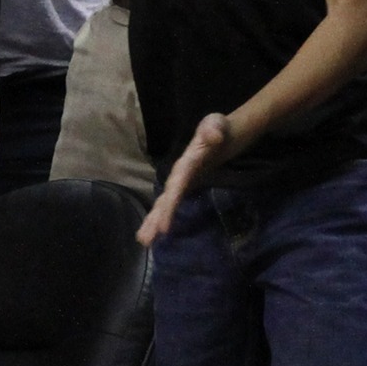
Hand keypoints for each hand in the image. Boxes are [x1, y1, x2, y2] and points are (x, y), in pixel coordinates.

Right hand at [140, 114, 228, 244]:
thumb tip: (215, 136)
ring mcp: (182, 181)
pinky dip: (162, 218)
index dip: (170, 205)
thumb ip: (214, 128)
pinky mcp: (187, 187)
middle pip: (166, 198)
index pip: (177, 186)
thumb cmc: (221, 129)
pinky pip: (172, 205)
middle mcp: (180, 174)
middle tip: (146, 239)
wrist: (223, 132)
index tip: (164, 226)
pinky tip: (156, 234)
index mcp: (186, 162)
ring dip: (154, 221)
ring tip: (144, 241)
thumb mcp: (218, 124)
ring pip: (165, 203)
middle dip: (156, 218)